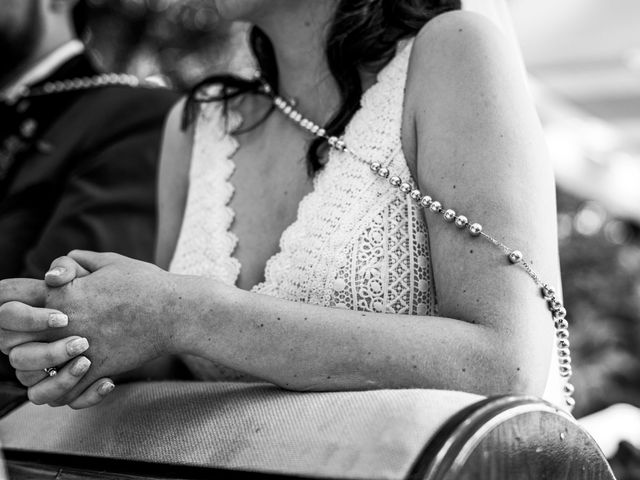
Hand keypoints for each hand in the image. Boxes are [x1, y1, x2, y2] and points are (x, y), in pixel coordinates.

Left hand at [6, 251, 175, 406]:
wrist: (176, 311)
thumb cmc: (147, 284)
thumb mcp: (110, 262)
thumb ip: (78, 262)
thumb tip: (56, 270)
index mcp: (62, 295)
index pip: (10, 306)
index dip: (9, 312)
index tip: (23, 315)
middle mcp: (64, 325)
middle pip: (12, 345)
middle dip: (17, 345)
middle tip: (36, 343)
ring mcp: (80, 351)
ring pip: (34, 379)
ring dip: (38, 375)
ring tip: (54, 367)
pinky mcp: (100, 370)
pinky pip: (68, 395)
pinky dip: (68, 393)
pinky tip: (80, 380)